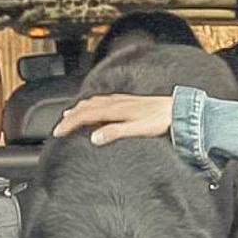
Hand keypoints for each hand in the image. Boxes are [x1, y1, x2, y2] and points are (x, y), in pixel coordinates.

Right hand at [51, 93, 174, 145]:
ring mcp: (122, 100)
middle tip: (59, 126)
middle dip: (70, 116)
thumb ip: (115, 132)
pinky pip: (103, 100)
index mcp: (115, 109)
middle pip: (86, 107)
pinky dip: (92, 104)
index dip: (69, 123)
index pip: (85, 115)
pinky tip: (96, 107)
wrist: (178, 110)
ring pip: (94, 102)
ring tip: (71, 114)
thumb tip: (94, 138)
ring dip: (80, 108)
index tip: (58, 132)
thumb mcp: (138, 130)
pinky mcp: (129, 101)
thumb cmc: (161, 121)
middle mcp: (116, 102)